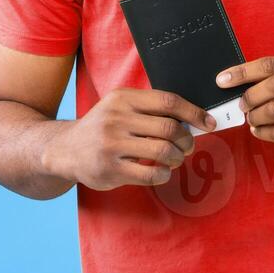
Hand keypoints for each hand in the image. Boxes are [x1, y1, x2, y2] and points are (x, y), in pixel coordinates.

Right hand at [45, 88, 215, 189]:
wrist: (65, 150)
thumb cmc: (103, 128)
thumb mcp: (119, 107)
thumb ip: (150, 110)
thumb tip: (193, 120)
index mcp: (123, 98)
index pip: (168, 101)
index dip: (194, 113)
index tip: (209, 123)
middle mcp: (116, 118)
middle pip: (170, 128)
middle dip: (187, 140)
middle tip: (188, 147)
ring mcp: (112, 144)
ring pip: (163, 151)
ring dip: (177, 158)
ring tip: (174, 159)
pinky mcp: (110, 169)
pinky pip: (151, 174)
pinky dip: (164, 174)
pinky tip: (161, 172)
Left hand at [215, 56, 273, 162]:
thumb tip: (240, 83)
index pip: (272, 64)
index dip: (243, 72)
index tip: (222, 80)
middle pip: (273, 85)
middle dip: (249, 96)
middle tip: (240, 105)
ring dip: (255, 116)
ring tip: (251, 119)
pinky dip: (264, 132)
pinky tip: (259, 131)